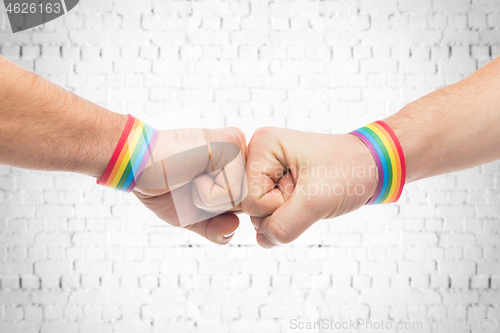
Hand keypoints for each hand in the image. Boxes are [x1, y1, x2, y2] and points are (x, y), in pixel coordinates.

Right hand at [133, 127, 246, 244]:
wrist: (135, 164)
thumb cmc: (161, 186)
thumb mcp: (191, 216)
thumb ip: (216, 229)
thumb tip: (235, 226)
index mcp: (234, 165)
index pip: (242, 206)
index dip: (215, 211)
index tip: (191, 188)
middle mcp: (240, 152)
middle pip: (245, 205)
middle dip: (213, 207)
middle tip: (189, 183)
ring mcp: (238, 147)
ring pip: (241, 201)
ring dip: (208, 201)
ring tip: (189, 177)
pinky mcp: (231, 146)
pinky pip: (231, 192)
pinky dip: (206, 194)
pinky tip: (191, 173)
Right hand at [242, 127, 377, 247]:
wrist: (371, 167)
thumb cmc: (349, 172)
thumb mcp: (316, 201)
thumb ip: (283, 226)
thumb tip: (263, 240)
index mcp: (263, 144)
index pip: (248, 198)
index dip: (277, 204)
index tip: (303, 187)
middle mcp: (259, 154)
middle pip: (250, 206)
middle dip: (281, 209)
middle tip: (308, 191)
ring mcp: (266, 169)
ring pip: (259, 213)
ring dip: (287, 213)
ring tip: (309, 193)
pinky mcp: (274, 182)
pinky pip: (269, 212)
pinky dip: (288, 215)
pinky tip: (304, 201)